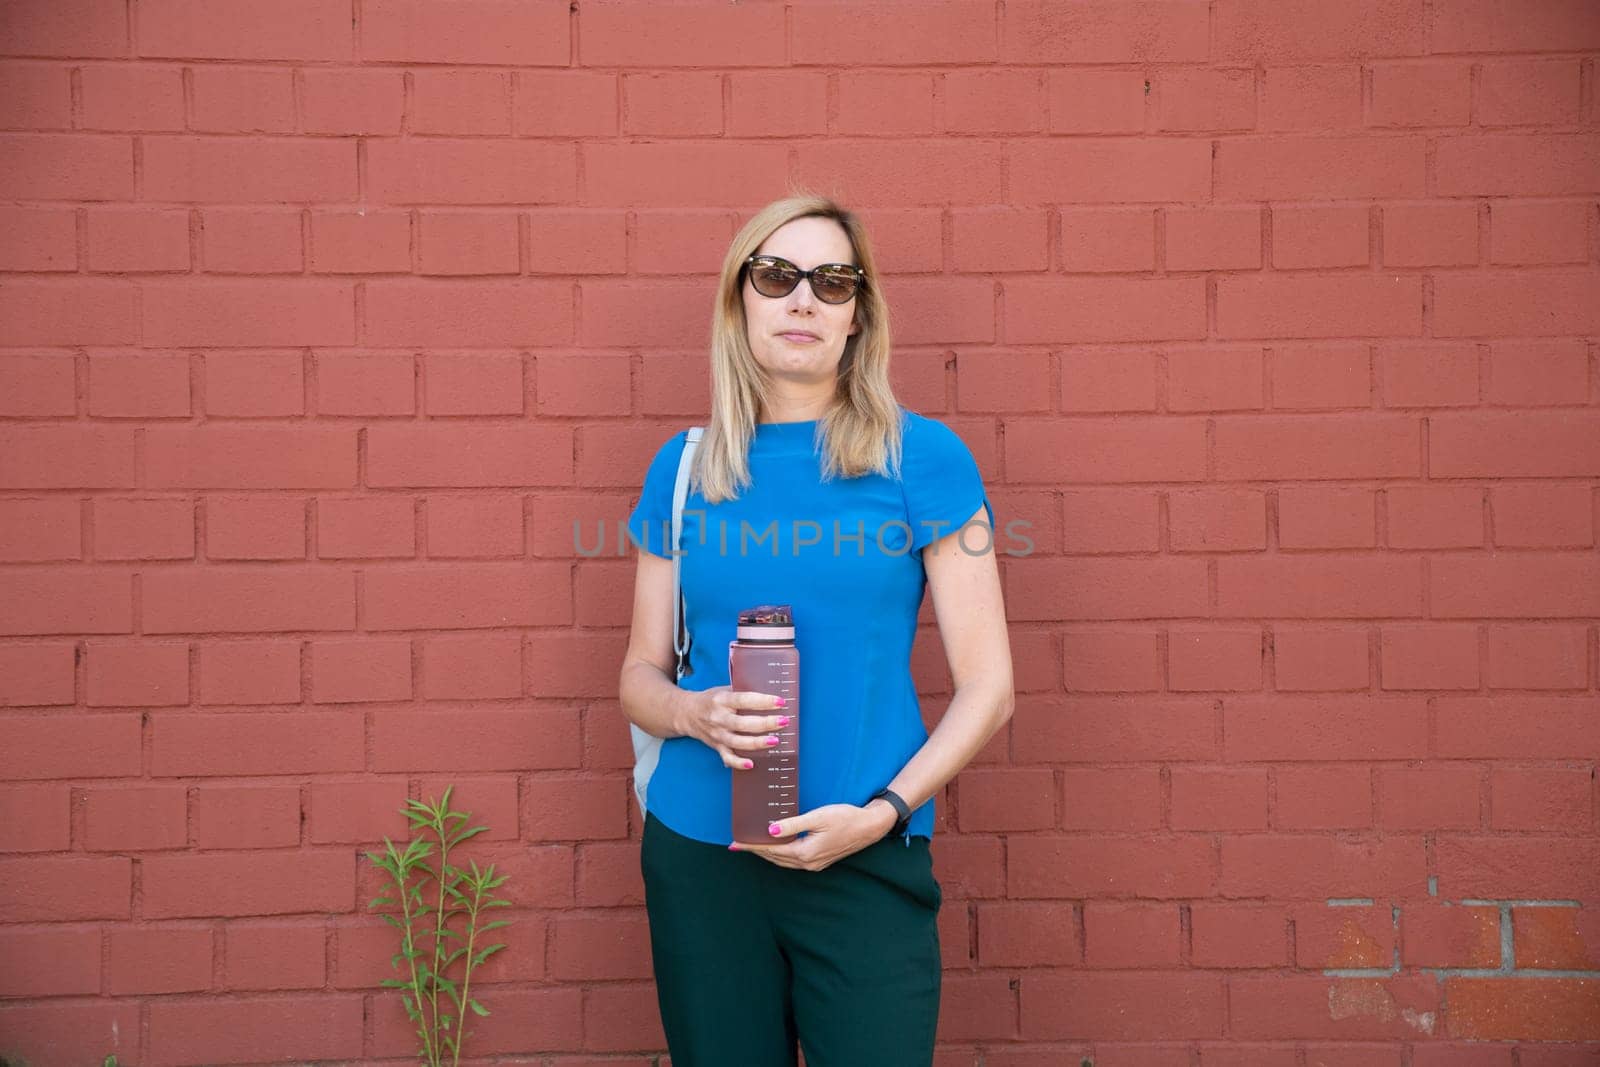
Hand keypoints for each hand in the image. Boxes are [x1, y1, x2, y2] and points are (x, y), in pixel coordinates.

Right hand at [674, 685, 789, 771]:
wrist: (686, 714)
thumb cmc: (711, 700)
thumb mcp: (723, 690)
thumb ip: (742, 690)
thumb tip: (770, 689)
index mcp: (721, 700)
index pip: (744, 700)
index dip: (763, 701)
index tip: (780, 702)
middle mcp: (718, 718)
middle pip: (743, 723)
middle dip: (766, 723)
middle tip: (784, 721)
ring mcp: (717, 734)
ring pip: (738, 742)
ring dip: (757, 743)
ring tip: (775, 741)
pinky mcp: (716, 747)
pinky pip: (727, 757)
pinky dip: (738, 763)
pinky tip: (752, 764)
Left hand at [731, 802, 897, 871]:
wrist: (869, 827)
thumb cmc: (845, 818)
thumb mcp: (818, 817)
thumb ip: (793, 825)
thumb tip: (770, 831)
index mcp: (804, 853)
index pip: (771, 850)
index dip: (752, 846)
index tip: (736, 843)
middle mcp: (807, 863)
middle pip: (775, 858)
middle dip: (756, 851)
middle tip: (738, 845)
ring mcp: (814, 864)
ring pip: (783, 861)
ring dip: (768, 853)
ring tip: (753, 846)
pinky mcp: (820, 861)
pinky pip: (793, 860)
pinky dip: (781, 854)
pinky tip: (777, 847)